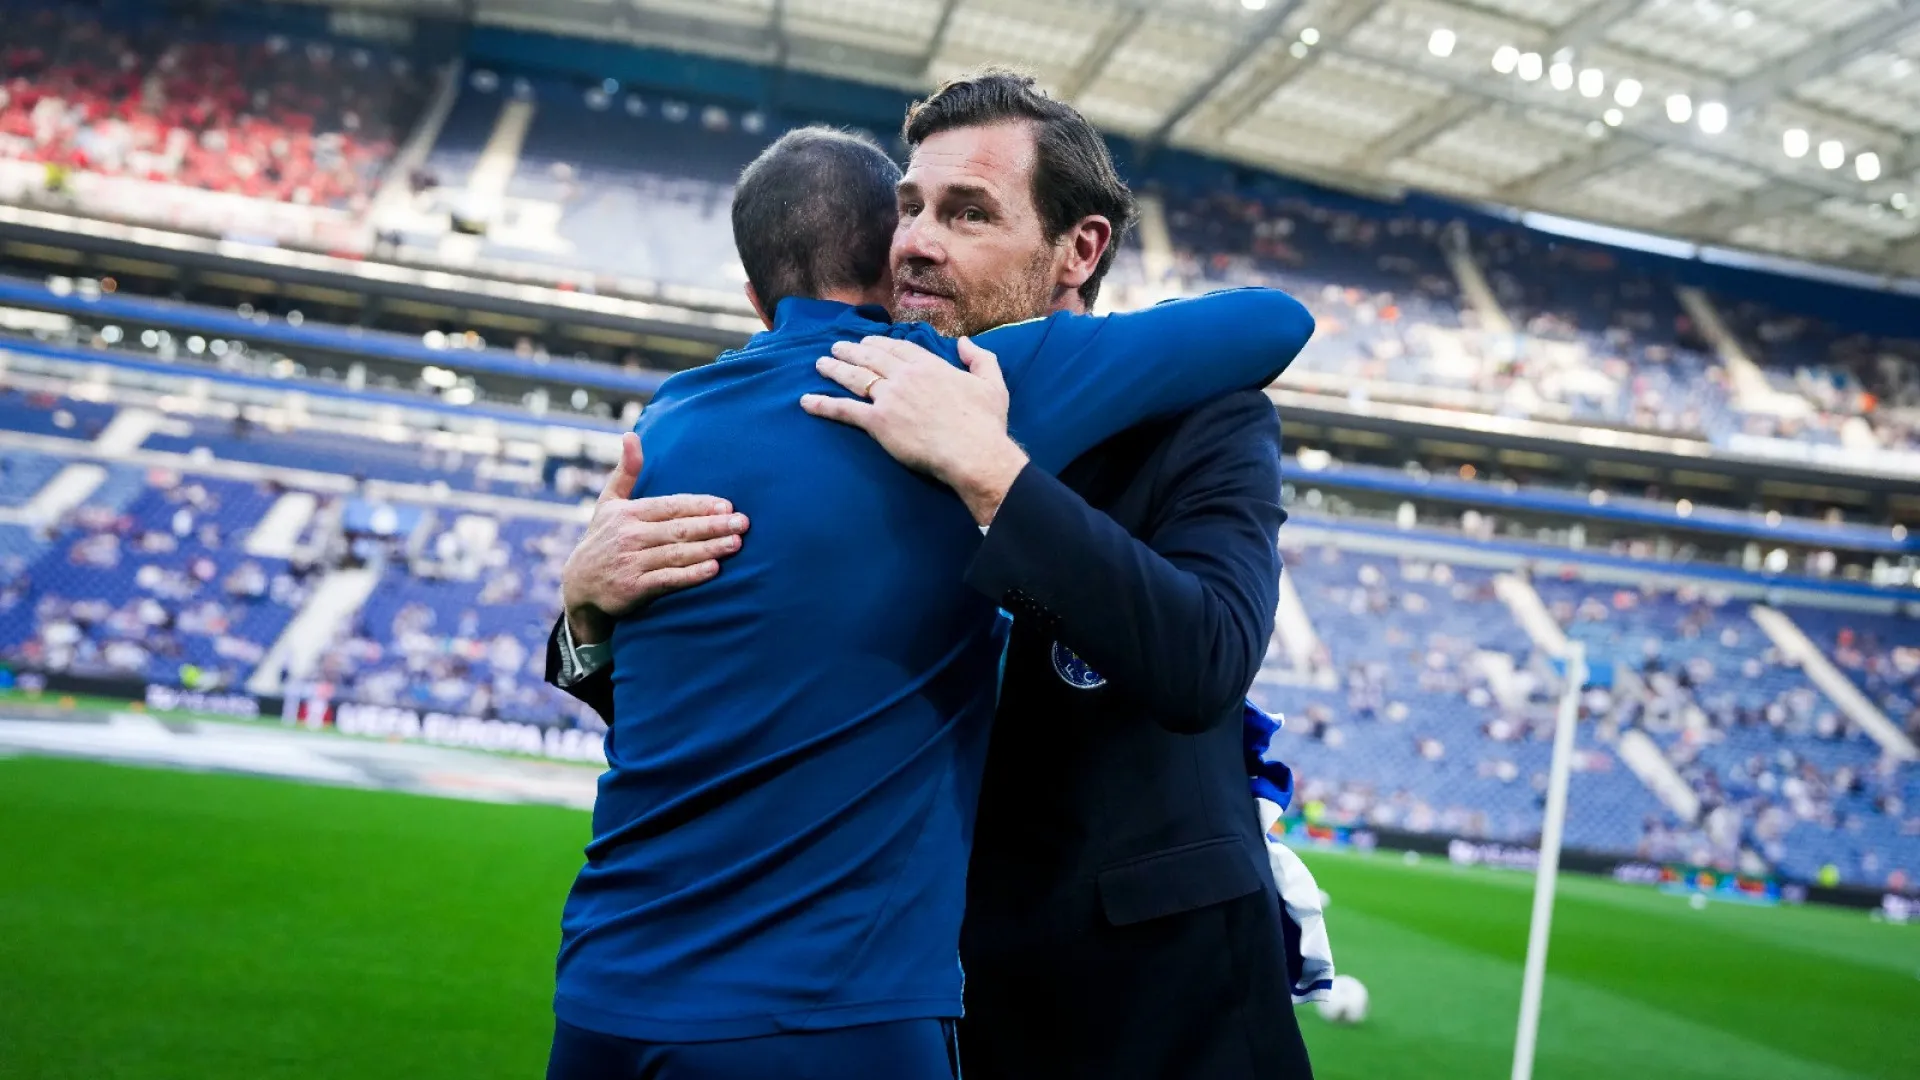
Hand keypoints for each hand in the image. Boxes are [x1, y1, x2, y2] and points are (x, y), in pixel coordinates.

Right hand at [561, 432, 748, 643]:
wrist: (579, 584)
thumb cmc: (603, 538)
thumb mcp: (608, 502)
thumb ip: (626, 471)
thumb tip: (631, 435)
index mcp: (628, 513)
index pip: (671, 506)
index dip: (700, 505)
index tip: (727, 505)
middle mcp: (630, 535)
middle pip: (679, 529)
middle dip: (713, 525)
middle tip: (743, 523)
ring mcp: (632, 562)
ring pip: (677, 553)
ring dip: (709, 548)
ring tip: (736, 543)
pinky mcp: (633, 588)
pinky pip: (667, 579)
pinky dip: (691, 575)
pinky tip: (713, 569)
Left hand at [800, 335, 1028, 525]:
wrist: (973, 451)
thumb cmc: (985, 422)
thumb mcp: (992, 384)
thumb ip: (980, 358)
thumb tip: (965, 342)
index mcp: (930, 366)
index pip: (899, 349)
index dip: (880, 343)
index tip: (868, 341)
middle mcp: (905, 377)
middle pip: (872, 358)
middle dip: (852, 350)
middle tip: (836, 347)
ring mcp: (889, 398)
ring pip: (855, 378)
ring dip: (835, 369)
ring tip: (820, 364)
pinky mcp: (878, 422)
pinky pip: (845, 410)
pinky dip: (823, 404)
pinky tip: (806, 401)